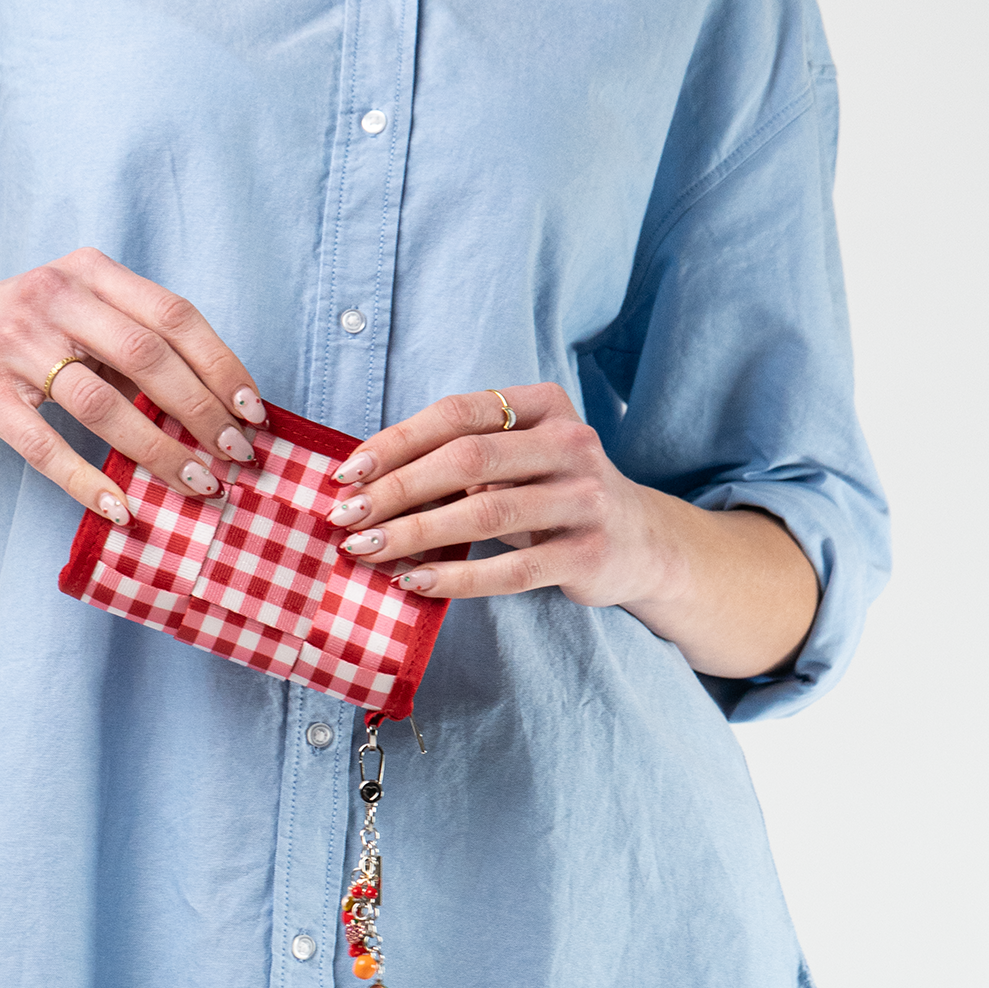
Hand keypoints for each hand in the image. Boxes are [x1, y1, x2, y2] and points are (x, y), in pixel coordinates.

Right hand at [0, 248, 266, 524]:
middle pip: (147, 357)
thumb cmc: (27, 333)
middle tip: (236, 455)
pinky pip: (45, 445)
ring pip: (102, 404)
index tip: (253, 410)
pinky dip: (88, 482)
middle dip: (201, 412)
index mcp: (90, 272)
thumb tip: (216, 408)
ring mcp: (13, 343)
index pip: (174, 315)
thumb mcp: (78, 313)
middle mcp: (53, 296)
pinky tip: (124, 509)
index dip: (220, 365)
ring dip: (158, 451)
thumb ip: (134, 343)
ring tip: (197, 484)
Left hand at [321, 384, 672, 604]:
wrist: (643, 542)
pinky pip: (512, 569)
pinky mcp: (589, 554)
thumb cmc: (554, 493)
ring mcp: (585, 499)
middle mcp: (571, 443)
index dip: (396, 441)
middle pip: (465, 460)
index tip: (347, 472)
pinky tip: (414, 582)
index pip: (456, 414)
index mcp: (544, 405)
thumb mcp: (519, 457)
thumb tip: (365, 478)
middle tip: (345, 515)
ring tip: (366, 549)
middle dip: (396, 489)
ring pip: (485, 514)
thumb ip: (462, 455)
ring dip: (415, 534)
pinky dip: (457, 578)